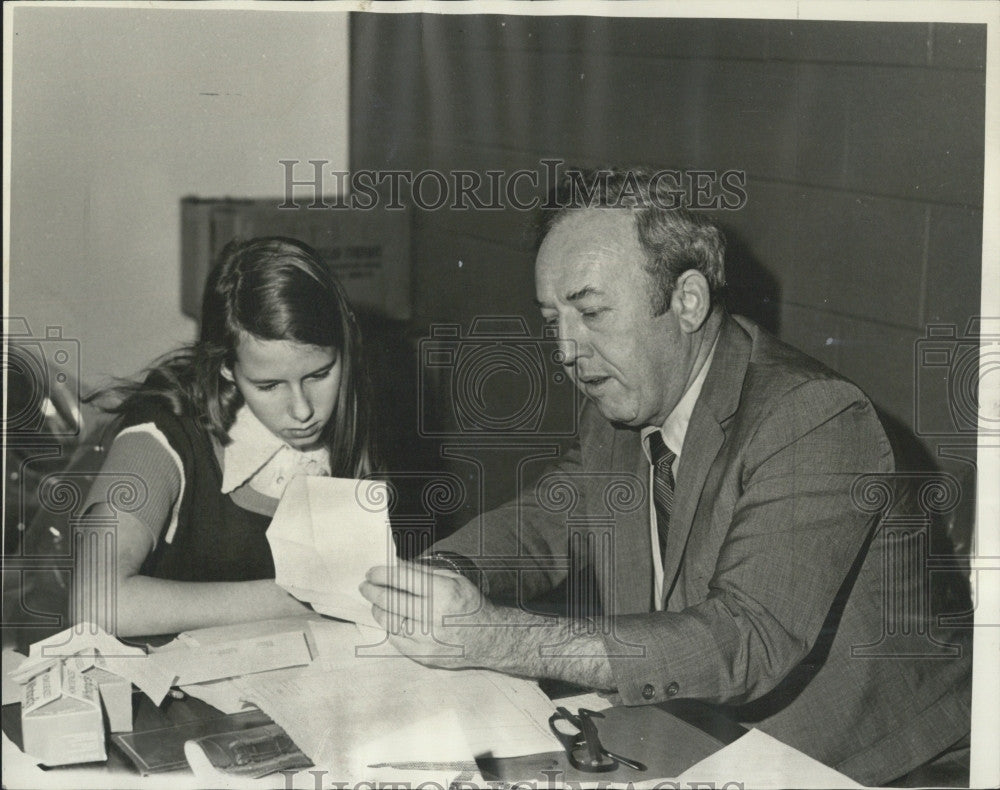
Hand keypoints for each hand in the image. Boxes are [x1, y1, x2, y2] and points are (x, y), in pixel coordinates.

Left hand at [359, 560, 496, 667]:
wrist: (488, 638)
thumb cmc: (470, 605)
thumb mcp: (453, 579)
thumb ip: (422, 572)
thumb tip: (395, 566)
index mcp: (443, 592)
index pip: (402, 579)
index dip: (381, 574)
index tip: (371, 572)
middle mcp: (434, 616)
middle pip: (390, 600)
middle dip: (372, 590)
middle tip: (365, 586)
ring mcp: (427, 639)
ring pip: (389, 621)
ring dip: (377, 609)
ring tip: (376, 602)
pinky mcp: (424, 655)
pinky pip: (395, 639)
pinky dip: (390, 627)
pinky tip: (390, 619)